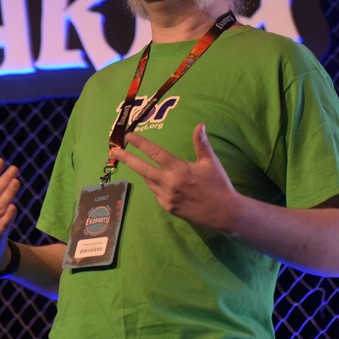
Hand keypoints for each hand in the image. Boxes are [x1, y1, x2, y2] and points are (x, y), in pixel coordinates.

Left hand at [111, 123, 244, 232]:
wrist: (225, 213)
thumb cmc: (218, 185)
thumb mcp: (210, 162)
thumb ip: (201, 143)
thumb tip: (200, 125)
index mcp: (179, 169)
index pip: (155, 153)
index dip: (141, 144)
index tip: (129, 136)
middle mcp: (169, 183)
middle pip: (142, 169)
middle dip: (126, 159)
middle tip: (114, 151)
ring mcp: (166, 197)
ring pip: (149, 181)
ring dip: (143, 172)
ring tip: (139, 163)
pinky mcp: (168, 208)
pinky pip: (156, 193)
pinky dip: (155, 185)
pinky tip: (160, 181)